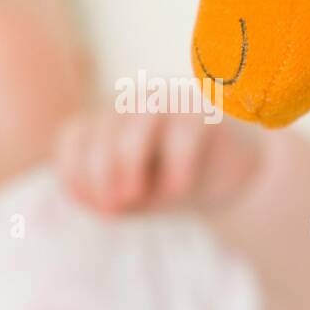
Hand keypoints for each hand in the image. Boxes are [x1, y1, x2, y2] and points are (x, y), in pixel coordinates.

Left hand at [55, 110, 263, 215]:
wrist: (234, 175)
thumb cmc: (173, 183)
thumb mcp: (136, 198)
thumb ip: (112, 198)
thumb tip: (104, 202)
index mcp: (108, 119)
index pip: (75, 136)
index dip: (74, 173)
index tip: (91, 206)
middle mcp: (135, 102)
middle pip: (102, 128)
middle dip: (100, 174)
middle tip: (112, 208)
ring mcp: (171, 101)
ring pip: (138, 120)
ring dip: (128, 163)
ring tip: (134, 198)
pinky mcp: (205, 113)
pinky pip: (184, 133)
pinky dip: (175, 166)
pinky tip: (177, 192)